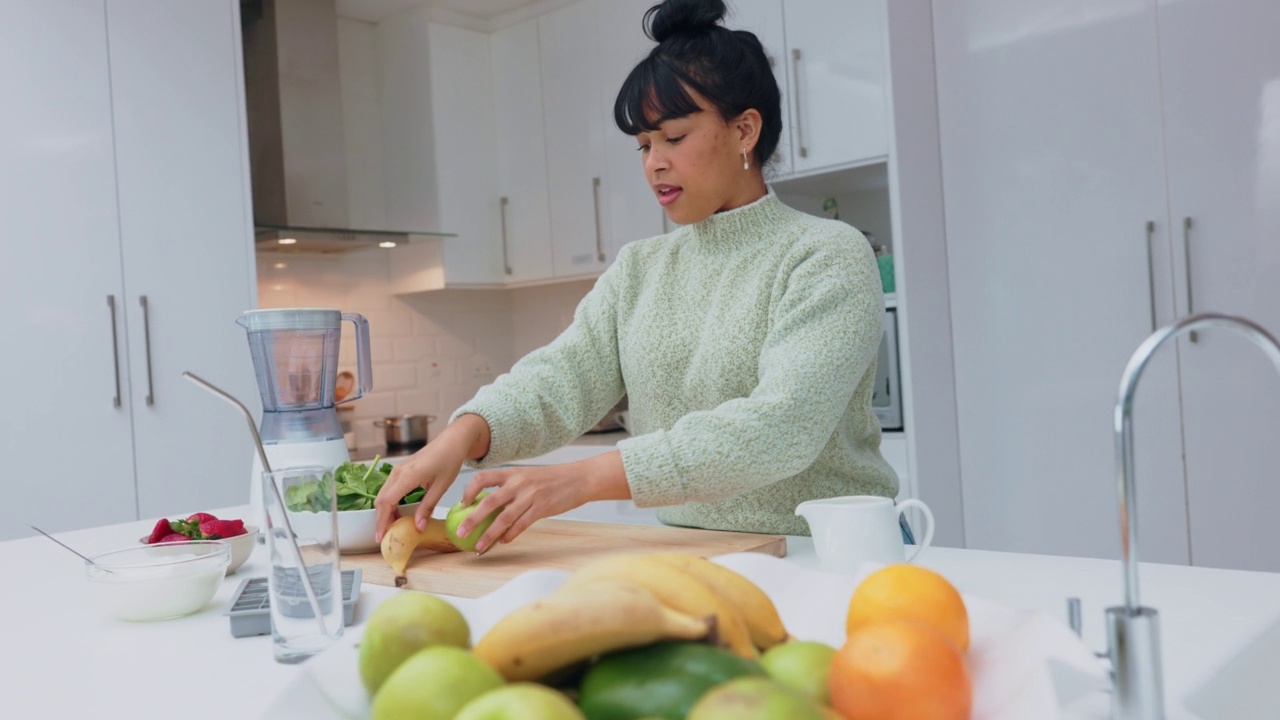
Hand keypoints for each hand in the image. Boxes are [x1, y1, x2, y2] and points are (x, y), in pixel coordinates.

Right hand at [373, 414, 490, 542]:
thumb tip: (418, 528)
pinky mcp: (400, 470)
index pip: (387, 502)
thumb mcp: (441, 486)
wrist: (452, 441)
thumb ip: (428, 507)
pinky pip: (389, 490)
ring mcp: (397, 470)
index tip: (380, 538)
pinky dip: (390, 503)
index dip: (381, 522)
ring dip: (385, 512)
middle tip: (386, 537)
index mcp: (407, 476)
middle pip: (381, 500)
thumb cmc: (449, 460)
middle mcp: (398, 472)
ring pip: (383, 495)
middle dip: (381, 520)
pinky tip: (399, 513)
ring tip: (393, 528)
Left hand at [457, 450, 629, 552]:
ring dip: (489, 534)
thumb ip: (509, 487)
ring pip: (503, 518)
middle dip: (472, 519)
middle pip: (488, 501)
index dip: (469, 491)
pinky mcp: (542, 508)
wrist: (578, 479)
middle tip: (460, 532)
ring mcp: (530, 496)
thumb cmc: (551, 479)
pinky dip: (510, 534)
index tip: (462, 505)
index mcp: (512, 473)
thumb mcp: (527, 476)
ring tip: (479, 546)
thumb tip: (488, 504)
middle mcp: (518, 483)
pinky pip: (521, 524)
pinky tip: (503, 541)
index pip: (482, 478)